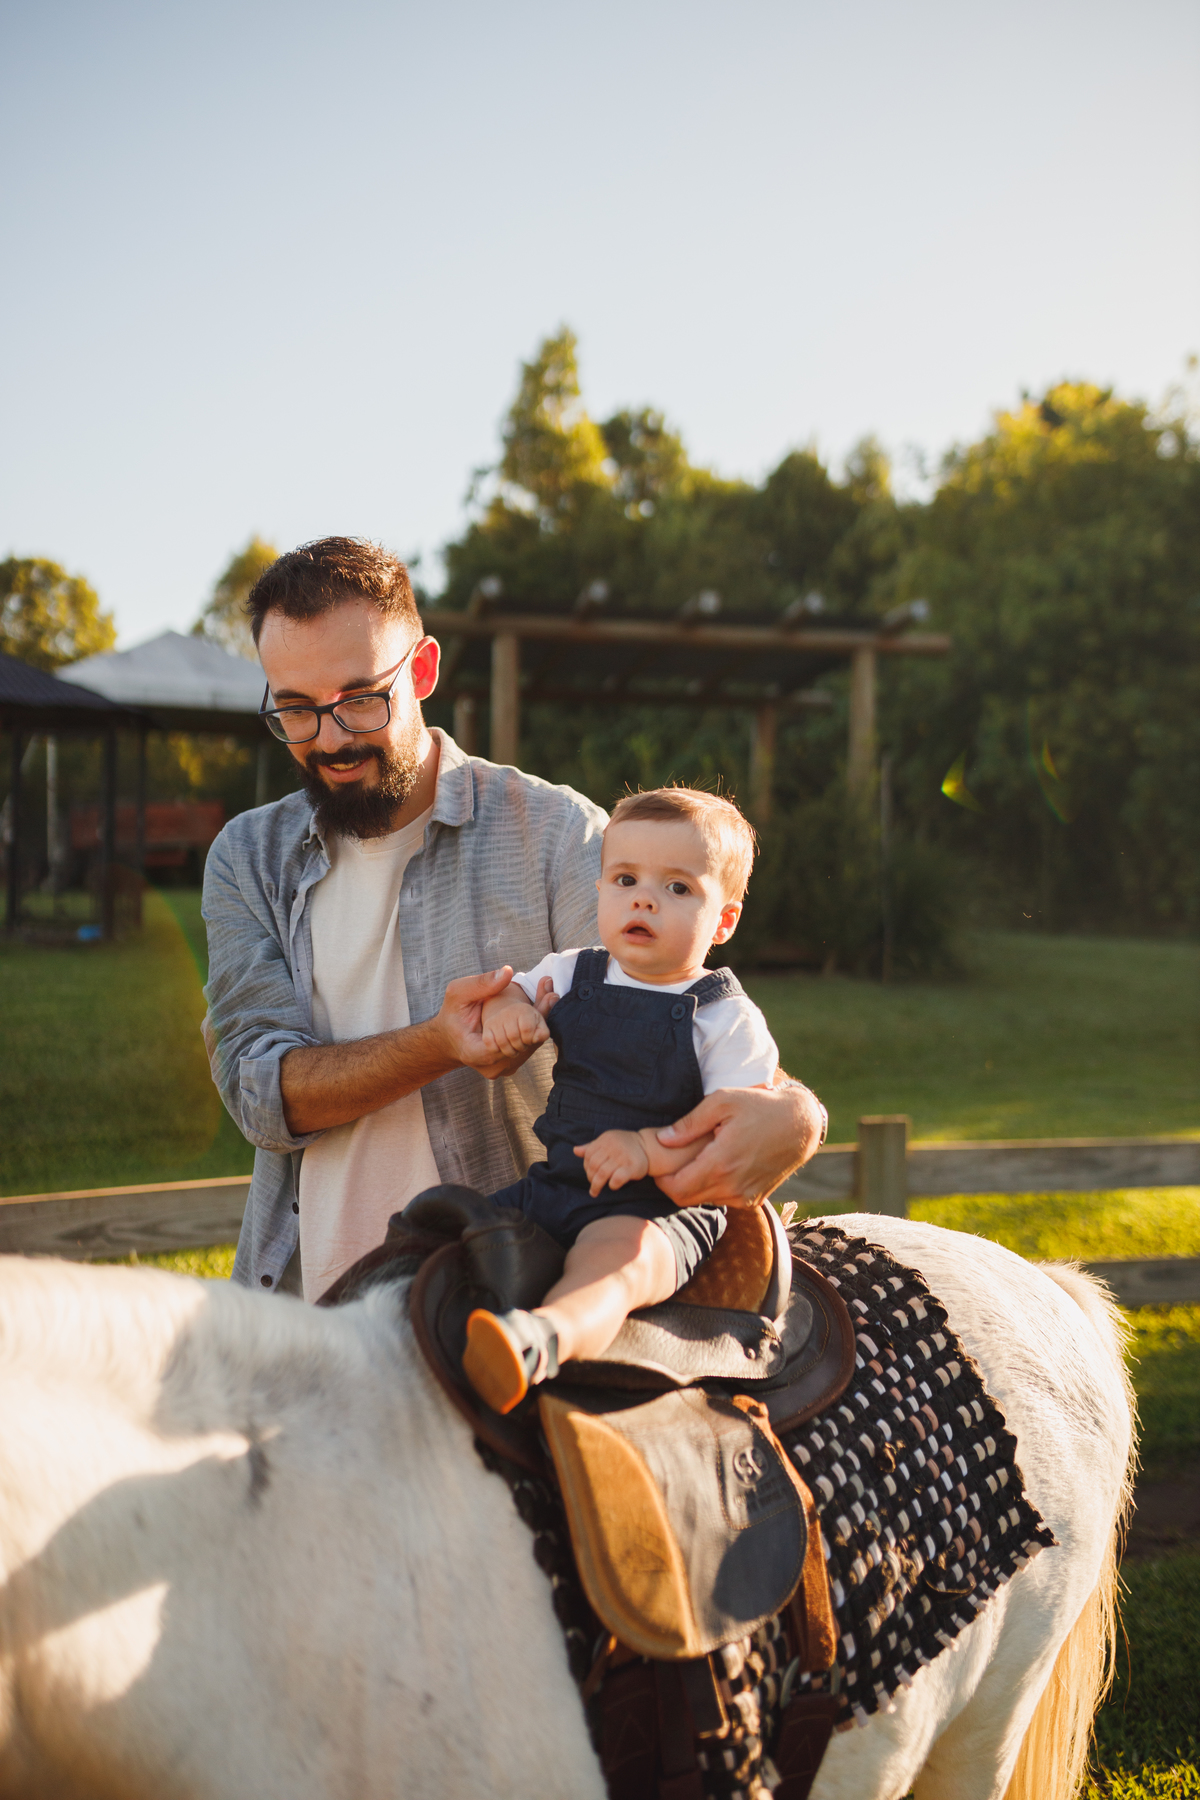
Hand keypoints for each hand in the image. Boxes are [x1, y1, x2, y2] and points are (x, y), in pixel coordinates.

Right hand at [436, 968, 541, 1079]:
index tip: (539, 1001)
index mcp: (474, 1052)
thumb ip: (481, 984)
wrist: (450, 1036)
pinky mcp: (508, 1067)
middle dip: (539, 1019)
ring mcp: (500, 1070)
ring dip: (540, 1025)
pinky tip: (541, 1012)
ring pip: (529, 1049)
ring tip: (550, 997)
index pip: (509, 1043)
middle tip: (552, 994)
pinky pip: (526, 1050)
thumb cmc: (452, 1013)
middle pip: (524, 1046)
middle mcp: (490, 1067)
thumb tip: (507, 972)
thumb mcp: (458, 993)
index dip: (526, 1025)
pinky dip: (534, 1032)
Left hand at [575, 1129, 649, 1197]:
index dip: (586, 1167)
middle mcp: (613, 1146)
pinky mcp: (632, 1167)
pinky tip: (612, 1186)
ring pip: (603, 1173)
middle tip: (592, 1185)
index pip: (589, 1155)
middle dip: (590, 1178)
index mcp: (606, 1139)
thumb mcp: (608, 1142)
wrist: (648, 1146)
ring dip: (597, 1185)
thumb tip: (575, 1150)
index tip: (589, 1174)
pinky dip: (612, 1185)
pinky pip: (617, 1179)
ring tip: (595, 1192)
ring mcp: (623, 1156)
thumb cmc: (624, 1145)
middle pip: (594, 1165)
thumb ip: (592, 1147)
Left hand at [653, 1083, 820, 1207]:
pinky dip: (713, 1187)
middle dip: (673, 1183)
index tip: (659, 1162)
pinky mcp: (755, 1199)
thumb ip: (690, 1123)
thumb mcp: (722, 1101)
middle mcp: (733, 1186)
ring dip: (694, 1185)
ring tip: (697, 1159)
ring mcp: (746, 1196)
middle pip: (685, 1198)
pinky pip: (723, 1200)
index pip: (676, 1188)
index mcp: (722, 1163)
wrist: (801, 1125)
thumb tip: (662, 1140)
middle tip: (672, 1161)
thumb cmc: (759, 1106)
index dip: (661, 1179)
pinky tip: (717, 1165)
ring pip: (704, 1200)